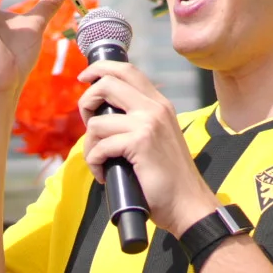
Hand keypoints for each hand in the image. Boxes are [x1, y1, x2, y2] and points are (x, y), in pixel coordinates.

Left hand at [77, 61, 212, 235]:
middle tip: (89, 126)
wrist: (187, 203)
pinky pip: (100, 147)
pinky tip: (104, 174)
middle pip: (106, 83)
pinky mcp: (140, 143)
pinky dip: (95, 163)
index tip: (84, 79)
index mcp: (159, 104)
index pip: (127, 70)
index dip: (100, 69)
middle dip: (86, 103)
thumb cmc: (167, 177)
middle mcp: (155, 108)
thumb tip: (101, 116)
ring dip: (89, 145)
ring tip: (99, 160)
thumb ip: (137, 120)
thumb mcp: (156, 138)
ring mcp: (148, 123)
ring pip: (97, 121)